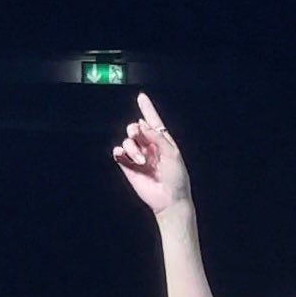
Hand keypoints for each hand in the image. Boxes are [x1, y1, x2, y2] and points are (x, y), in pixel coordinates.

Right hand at [111, 92, 191, 213]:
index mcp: (162, 141)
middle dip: (135, 130)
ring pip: (127, 141)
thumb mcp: (172, 153)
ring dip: (132, 147)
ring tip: (141, 161)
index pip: (153, 122)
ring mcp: (138, 157)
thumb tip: (142, 124)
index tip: (141, 97)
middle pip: (135, 128)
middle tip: (138, 135)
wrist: (170, 199)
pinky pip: (119, 153)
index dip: (147, 108)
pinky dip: (119, 151)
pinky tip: (122, 155)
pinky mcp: (129, 167)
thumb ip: (157, 137)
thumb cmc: (176, 177)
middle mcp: (149, 147)